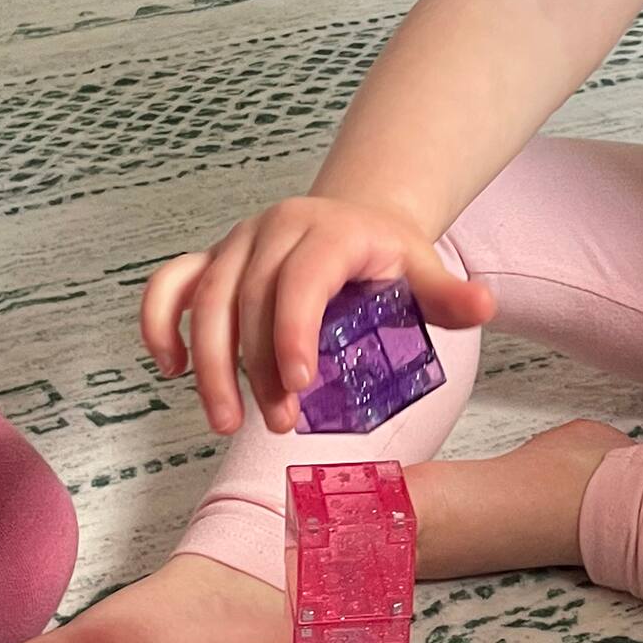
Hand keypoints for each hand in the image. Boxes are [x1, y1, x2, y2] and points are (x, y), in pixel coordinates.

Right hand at [141, 196, 496, 434]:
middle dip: (256, 369)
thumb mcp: (423, 271)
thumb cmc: (387, 256)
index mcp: (326, 232)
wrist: (354, 218)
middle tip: (277, 423)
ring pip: (204, 301)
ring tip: (225, 421)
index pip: (300, 282)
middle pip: (248, 300)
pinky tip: (174, 370)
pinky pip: (169, 286)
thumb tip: (482, 306)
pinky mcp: (210, 260)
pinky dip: (160, 325)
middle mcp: (272, 231)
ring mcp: (235, 244)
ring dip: (209, 365)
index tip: (298, 385)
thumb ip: (448, 296)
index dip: (292, 332)